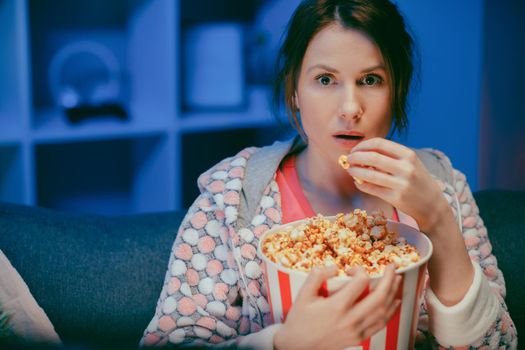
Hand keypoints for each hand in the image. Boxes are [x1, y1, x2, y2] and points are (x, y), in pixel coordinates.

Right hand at [273, 265, 400, 349]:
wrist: (296, 347)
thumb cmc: (299, 320)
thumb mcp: (303, 294)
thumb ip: (317, 276)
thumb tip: (335, 267)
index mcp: (337, 306)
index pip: (360, 282)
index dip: (359, 270)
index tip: (351, 269)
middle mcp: (350, 319)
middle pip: (379, 297)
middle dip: (389, 279)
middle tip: (393, 266)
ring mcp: (357, 331)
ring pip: (383, 311)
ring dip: (393, 294)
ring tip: (397, 280)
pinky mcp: (359, 338)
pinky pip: (380, 324)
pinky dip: (391, 311)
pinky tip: (394, 302)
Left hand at [345, 137, 448, 232]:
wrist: (432, 205)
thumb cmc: (417, 181)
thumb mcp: (410, 164)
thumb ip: (390, 157)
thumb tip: (362, 152)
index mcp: (408, 155)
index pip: (379, 143)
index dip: (363, 145)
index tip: (355, 149)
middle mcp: (406, 168)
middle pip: (372, 157)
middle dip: (355, 157)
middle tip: (348, 159)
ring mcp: (401, 183)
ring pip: (369, 174)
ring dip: (355, 171)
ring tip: (350, 170)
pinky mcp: (396, 198)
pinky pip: (371, 189)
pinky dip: (361, 184)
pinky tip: (358, 182)